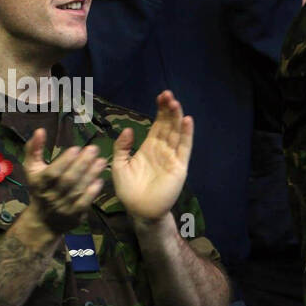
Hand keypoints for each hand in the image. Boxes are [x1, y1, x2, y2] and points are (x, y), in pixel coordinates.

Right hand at [21, 129, 105, 235]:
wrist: (43, 220)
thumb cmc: (39, 188)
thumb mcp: (31, 168)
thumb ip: (34, 149)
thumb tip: (40, 130)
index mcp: (39, 183)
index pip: (52, 173)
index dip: (64, 161)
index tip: (76, 148)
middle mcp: (51, 196)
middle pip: (67, 180)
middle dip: (81, 164)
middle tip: (93, 149)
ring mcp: (63, 207)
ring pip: (77, 190)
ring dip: (90, 175)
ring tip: (101, 161)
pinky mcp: (74, 215)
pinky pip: (84, 203)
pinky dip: (92, 192)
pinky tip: (100, 180)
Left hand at [111, 90, 192, 222]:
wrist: (140, 210)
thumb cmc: (129, 190)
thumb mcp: (118, 165)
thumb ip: (122, 147)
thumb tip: (128, 129)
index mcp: (149, 147)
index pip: (157, 124)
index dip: (160, 111)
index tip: (160, 96)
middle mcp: (162, 149)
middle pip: (168, 125)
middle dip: (168, 110)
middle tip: (168, 94)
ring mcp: (172, 157)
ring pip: (176, 133)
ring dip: (177, 118)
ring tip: (176, 103)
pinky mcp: (179, 166)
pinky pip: (184, 148)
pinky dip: (186, 134)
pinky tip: (187, 121)